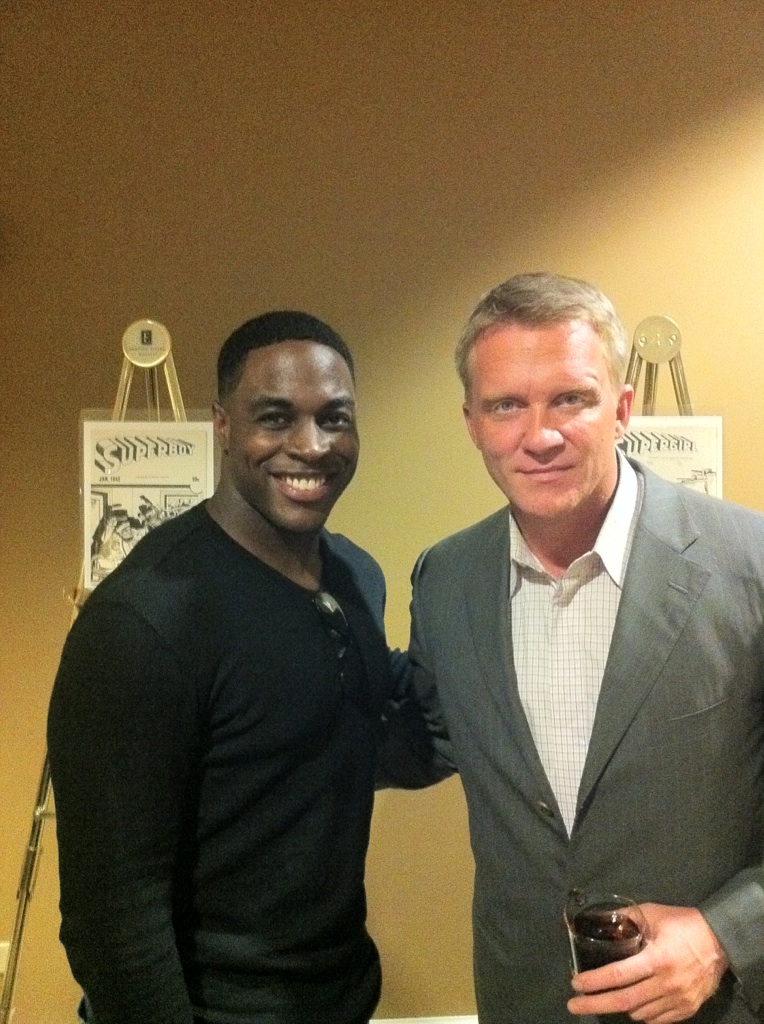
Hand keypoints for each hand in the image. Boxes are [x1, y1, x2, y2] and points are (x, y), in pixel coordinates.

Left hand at [567, 903, 728, 1023]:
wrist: (721, 941)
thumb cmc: (684, 924)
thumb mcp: (653, 914)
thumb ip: (627, 917)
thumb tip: (601, 918)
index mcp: (656, 959)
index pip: (617, 975)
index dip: (594, 982)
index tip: (575, 984)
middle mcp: (666, 984)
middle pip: (623, 1001)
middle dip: (595, 1005)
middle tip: (574, 1006)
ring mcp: (677, 1000)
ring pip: (639, 1013)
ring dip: (619, 1006)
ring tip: (606, 997)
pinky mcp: (687, 1010)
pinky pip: (656, 1019)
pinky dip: (640, 1014)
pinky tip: (632, 1005)